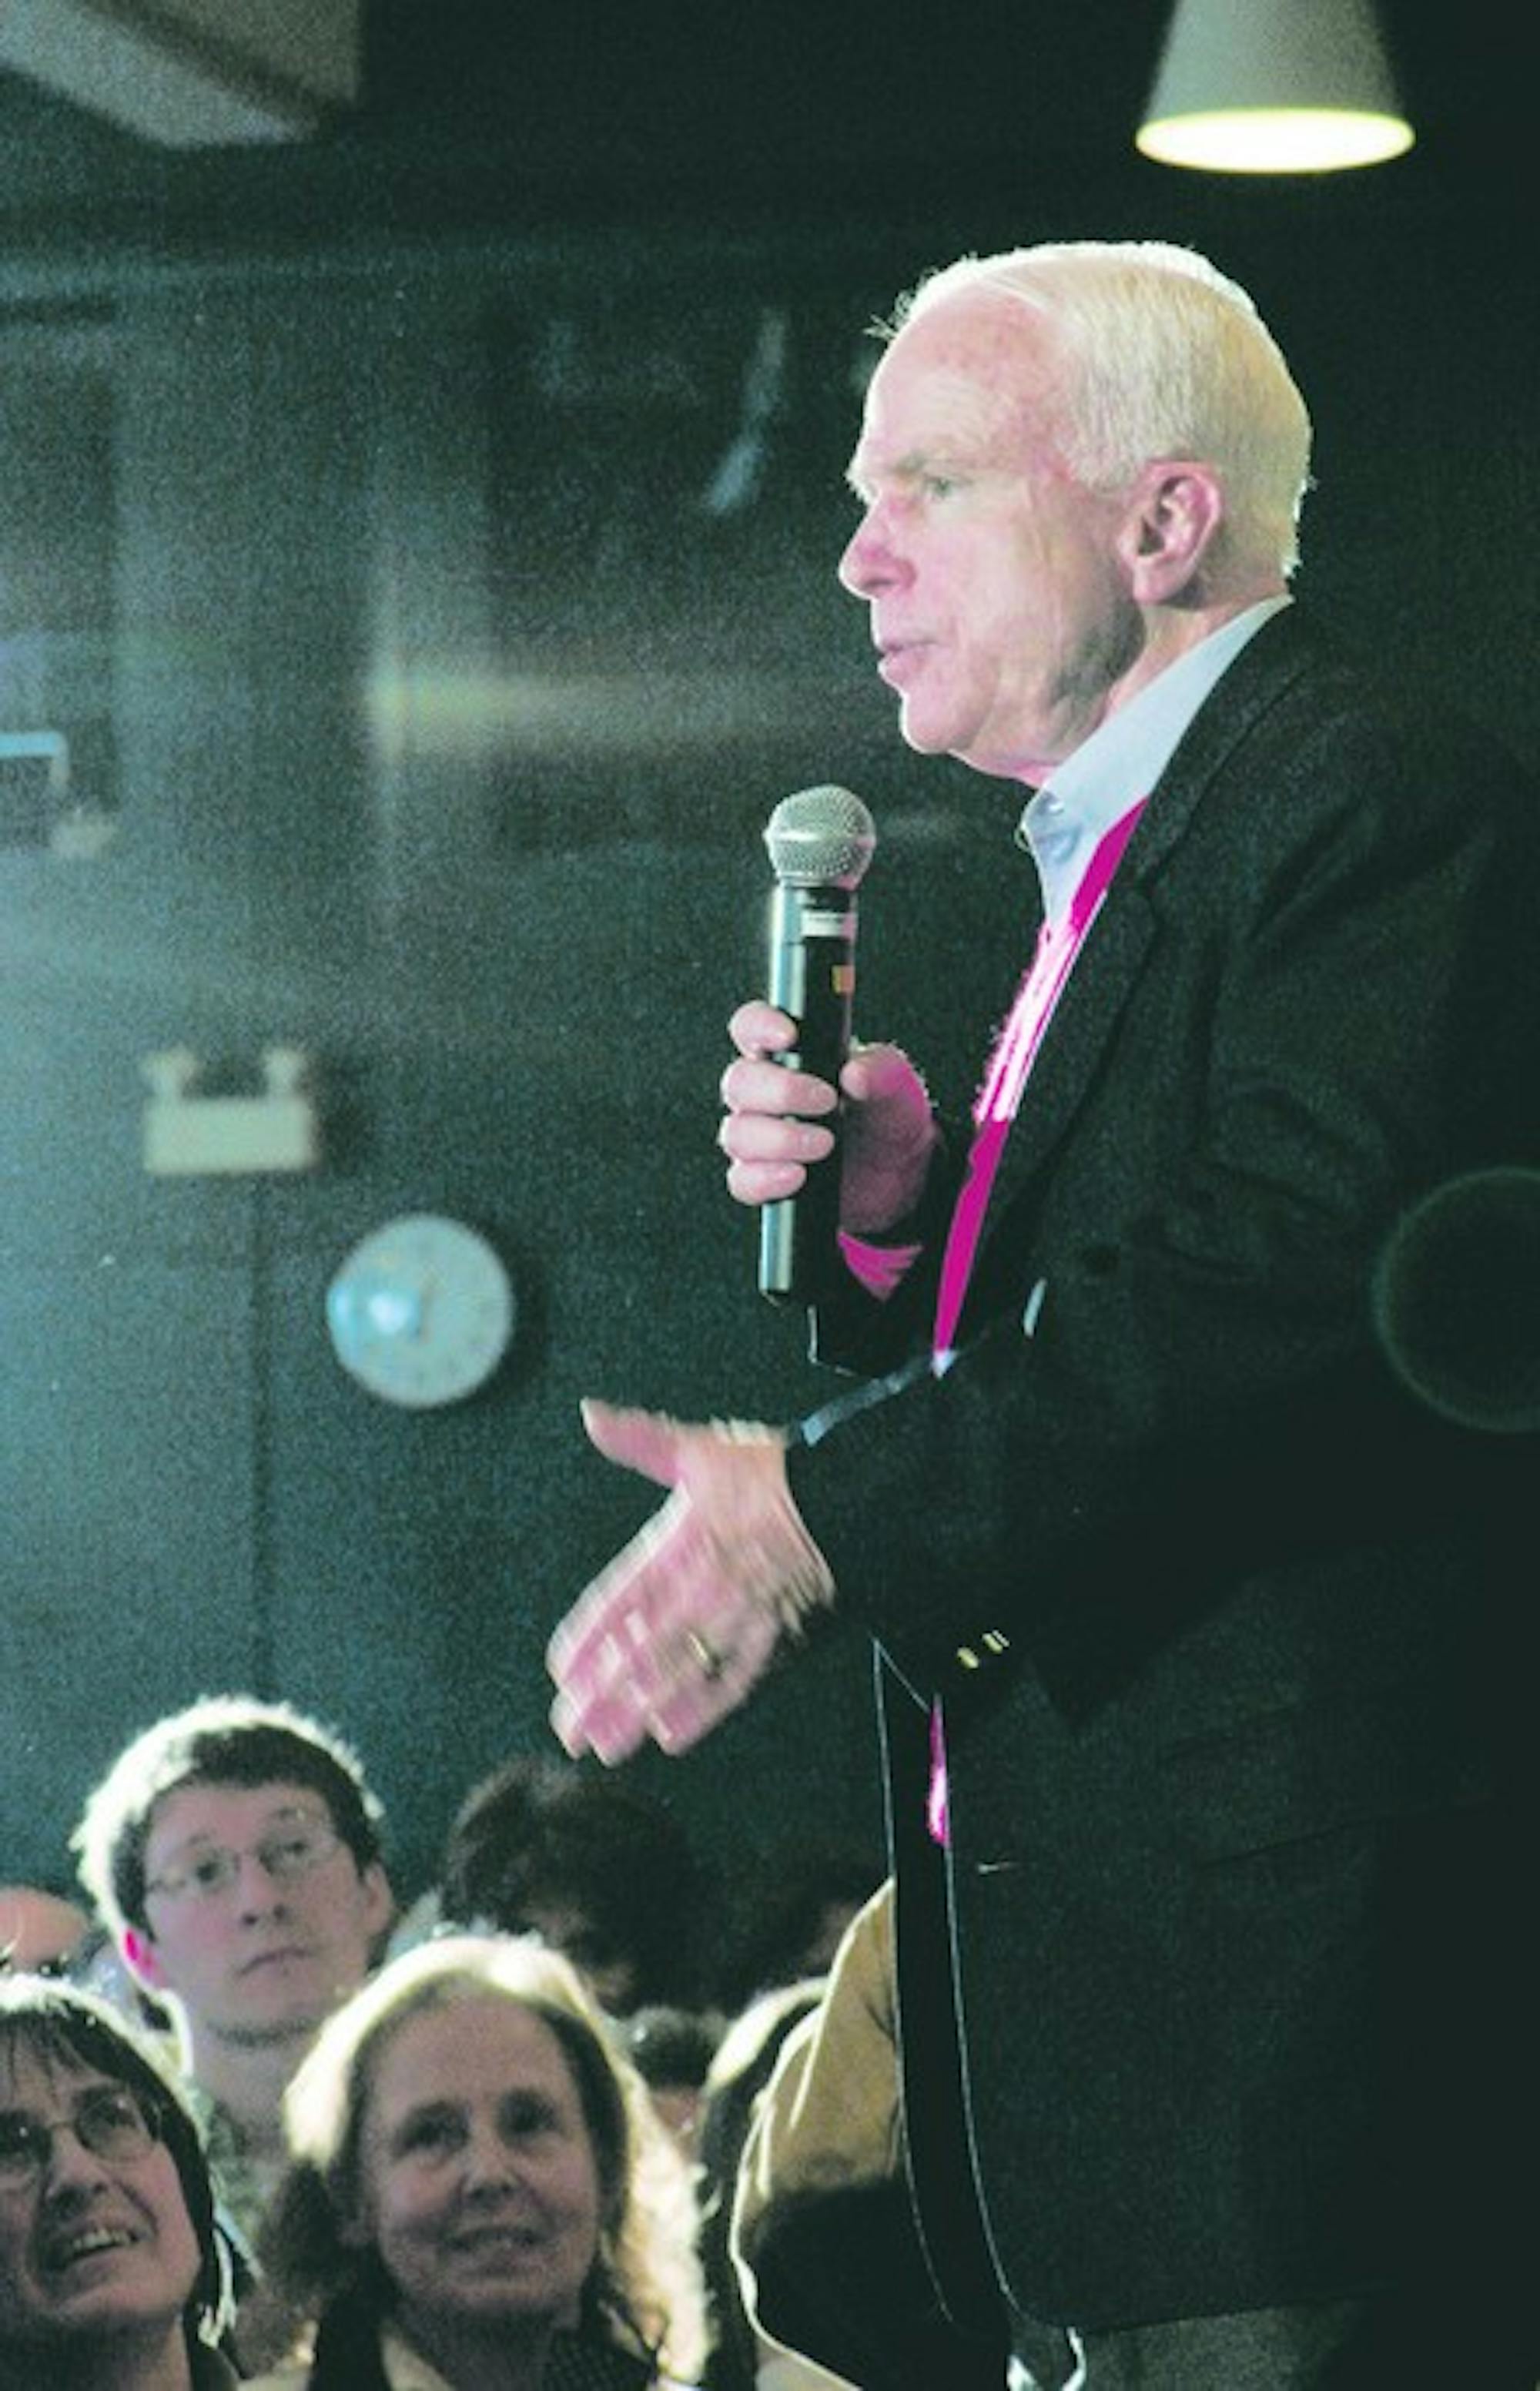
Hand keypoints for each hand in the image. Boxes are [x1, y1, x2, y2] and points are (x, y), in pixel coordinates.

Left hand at [547, 1400, 833, 1764]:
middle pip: (637, 1655)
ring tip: (603, 1745)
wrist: (853, 1501)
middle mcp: (699, 1593)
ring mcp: (736, 1625)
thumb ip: (641, 1439)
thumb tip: (591, 1416)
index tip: (561, 1670)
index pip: (617, 1603)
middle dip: (598, 1695)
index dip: (586, 1641)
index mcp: (676, 1546)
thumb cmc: (777, 1475)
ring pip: (676, 1680)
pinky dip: (699, 1715)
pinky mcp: (775, 1645)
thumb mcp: (701, 1448)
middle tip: (566, 1728)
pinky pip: (731, 1690)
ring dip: (635, 1715)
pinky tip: (671, 1737)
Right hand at [719, 1001, 936, 1235]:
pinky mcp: (762, 1180)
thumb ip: (881, 1071)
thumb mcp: (896, 1086)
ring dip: (779, 1138)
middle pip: (739, 1082)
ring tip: (825, 1142)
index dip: (759, 1026)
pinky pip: (743, 1181)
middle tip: (826, 1101)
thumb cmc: (886, 1116)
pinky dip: (766, 1178)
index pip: (751, 1027)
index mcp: (789, 1056)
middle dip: (779, 1091)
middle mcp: (765, 1095)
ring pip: (737, 1133)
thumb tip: (854, 1073)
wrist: (899, 1173)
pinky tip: (798, 1175)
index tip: (788, 1036)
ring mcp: (760, 1139)